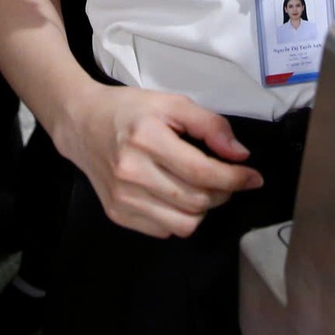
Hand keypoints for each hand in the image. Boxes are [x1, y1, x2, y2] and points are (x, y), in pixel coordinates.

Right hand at [57, 85, 262, 237]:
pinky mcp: (117, 213)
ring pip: (184, 224)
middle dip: (223, 193)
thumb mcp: (172, 103)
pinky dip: (178, 217)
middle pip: (197, 201)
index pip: (203, 173)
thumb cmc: (129, 111)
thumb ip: (210, 126)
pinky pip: (163, 231)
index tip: (252, 178)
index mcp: (147, 139)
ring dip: (202, 209)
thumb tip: (240, 155)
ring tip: (199, 188)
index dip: (235, 179)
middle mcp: (132, 172)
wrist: (81, 123)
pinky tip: (174, 195)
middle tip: (226, 179)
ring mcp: (122, 197)